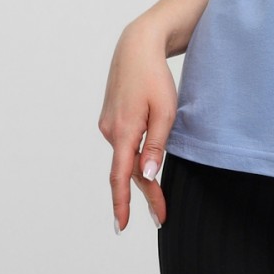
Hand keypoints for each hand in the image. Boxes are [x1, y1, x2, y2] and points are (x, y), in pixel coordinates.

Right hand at [98, 17, 177, 230]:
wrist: (136, 47)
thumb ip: (157, 146)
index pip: (120, 176)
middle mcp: (110, 131)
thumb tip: (147, 175)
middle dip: (145, 195)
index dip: (122, 203)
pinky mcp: (112, 120)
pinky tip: (147, 166)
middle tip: (161, 217)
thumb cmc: (154, 77)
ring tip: (159, 200)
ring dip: (142, 178)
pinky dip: (136, 159)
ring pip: (127, 159)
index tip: (122, 225)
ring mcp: (108, 126)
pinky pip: (125, 146)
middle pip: (127, 172)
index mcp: (123, 131)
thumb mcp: (165, 112)